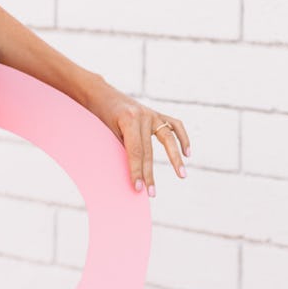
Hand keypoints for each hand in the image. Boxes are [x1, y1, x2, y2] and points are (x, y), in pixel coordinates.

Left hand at [82, 77, 190, 197]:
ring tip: (182, 175)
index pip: (135, 152)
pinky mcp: (157, 114)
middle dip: (149, 174)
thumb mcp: (106, 131)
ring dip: (175, 158)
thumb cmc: (100, 116)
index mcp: (128, 120)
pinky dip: (183, 138)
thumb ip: (122, 148)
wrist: (101, 95)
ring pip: (168, 138)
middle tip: (151, 193)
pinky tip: (188, 154)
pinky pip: (175, 125)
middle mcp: (143, 116)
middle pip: (149, 150)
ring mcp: (152, 113)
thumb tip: (134, 173)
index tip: (137, 189)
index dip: (137, 171)